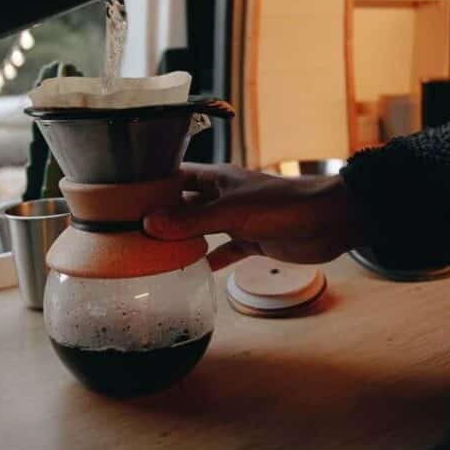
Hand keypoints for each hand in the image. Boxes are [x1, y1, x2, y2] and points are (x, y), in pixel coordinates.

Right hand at [142, 163, 355, 270]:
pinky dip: (208, 261)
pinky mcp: (250, 240)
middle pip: (183, 204)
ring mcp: (236, 219)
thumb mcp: (232, 212)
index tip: (120, 198)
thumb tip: (148, 224)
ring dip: (180, 240)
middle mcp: (222, 196)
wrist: (329, 220)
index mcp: (216, 178)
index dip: (149, 184)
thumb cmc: (283, 205)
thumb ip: (191, 220)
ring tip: (149, 255)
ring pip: (199, 229)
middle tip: (126, 232)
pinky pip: (222, 251)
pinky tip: (190, 274)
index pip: (174, 175)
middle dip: (159, 216)